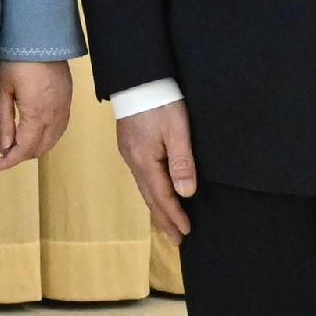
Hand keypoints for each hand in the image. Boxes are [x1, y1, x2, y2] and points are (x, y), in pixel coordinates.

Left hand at [0, 61, 72, 171]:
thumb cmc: (16, 61)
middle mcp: (55, 116)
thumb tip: (6, 146)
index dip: (9, 161)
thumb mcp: (2, 90)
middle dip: (19, 155)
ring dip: (33, 147)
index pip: (24, 149)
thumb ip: (4, 120)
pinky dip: (46, 138)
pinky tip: (32, 131)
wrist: (40, 38)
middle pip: (39, 149)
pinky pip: (59, 129)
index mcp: (37, 115)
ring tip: (12, 140)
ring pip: (51, 141)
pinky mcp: (68, 101)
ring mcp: (64, 109)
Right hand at [116, 98, 196, 239]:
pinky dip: (151, 192)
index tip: (186, 232)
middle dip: (164, 219)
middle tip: (176, 239)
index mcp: (145, 160)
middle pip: (150, 197)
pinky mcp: (130, 145)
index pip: (162, 196)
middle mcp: (134, 161)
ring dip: (157, 207)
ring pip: (144, 188)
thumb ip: (181, 162)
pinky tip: (156, 193)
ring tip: (167, 223)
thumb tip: (186, 193)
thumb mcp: (177, 130)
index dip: (174, 215)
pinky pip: (142, 177)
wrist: (137, 77)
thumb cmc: (160, 101)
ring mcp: (130, 153)